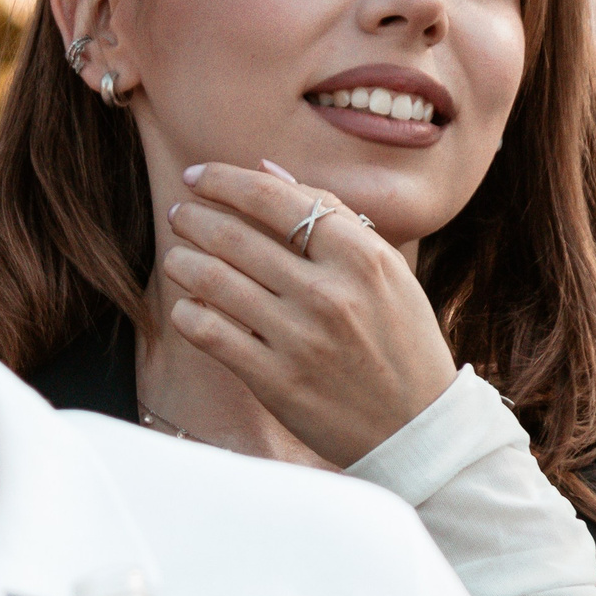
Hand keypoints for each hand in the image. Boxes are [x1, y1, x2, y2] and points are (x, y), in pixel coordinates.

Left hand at [163, 161, 458, 468]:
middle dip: (194, 218)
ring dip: (183, 261)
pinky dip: (187, 312)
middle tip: (180, 215)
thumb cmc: (400, 337)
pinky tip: (187, 306)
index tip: (197, 175)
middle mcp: (329, 293)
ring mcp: (300, 338)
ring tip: (177, 258)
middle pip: (235, 236)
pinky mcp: (276, 381)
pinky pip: (210, 332)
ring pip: (213, 280)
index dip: (223, 179)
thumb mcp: (386, 268)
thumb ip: (332, 214)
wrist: (418, 426)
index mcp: (361, 255)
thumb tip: (267, 169)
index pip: (273, 197)